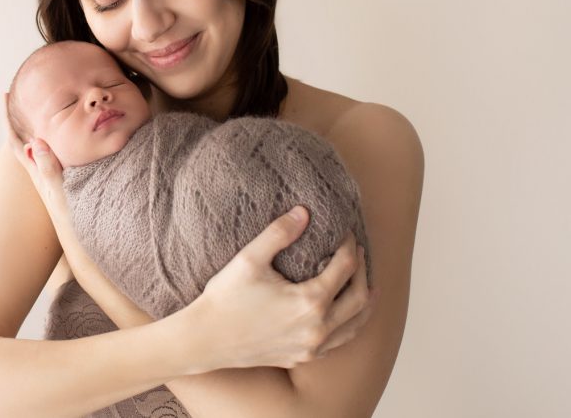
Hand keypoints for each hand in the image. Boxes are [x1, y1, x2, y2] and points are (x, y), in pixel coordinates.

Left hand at [1, 92, 69, 227]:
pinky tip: (56, 136)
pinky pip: (49, 152)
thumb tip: (36, 142)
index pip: (16, 138)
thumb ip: (48, 168)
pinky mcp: (59, 180)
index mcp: (35, 169)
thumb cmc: (69, 218)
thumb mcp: (58, 191)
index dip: (9, 117)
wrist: (78, 241)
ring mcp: (47, 176)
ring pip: (36, 144)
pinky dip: (49, 138)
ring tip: (35, 107)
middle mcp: (38, 170)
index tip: (4, 96)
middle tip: (18, 94)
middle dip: (19, 116)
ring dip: (33, 125)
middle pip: (23, 137)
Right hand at [186, 206, 378, 371]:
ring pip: (355, 325)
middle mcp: (317, 329)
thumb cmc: (225, 299)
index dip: (349, 245)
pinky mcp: (301, 358)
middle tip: (358, 252)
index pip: (345, 267)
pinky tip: (344, 315)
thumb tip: (304, 211)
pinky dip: (349, 325)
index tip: (345, 231)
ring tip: (366, 284)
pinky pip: (338, 343)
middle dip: (363, 271)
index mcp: (309, 302)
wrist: (204, 340)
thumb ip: (279, 232)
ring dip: (365, 302)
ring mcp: (311, 347)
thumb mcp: (249, 259)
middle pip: (359, 297)